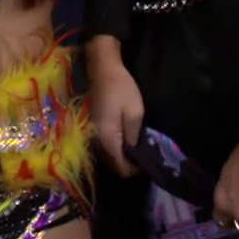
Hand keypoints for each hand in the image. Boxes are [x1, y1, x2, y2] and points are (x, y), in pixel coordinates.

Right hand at [85, 41, 144, 176]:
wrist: (102, 69)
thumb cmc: (121, 90)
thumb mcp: (135, 113)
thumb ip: (134, 137)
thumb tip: (134, 154)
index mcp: (108, 141)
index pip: (120, 168)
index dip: (134, 169)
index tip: (146, 160)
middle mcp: (96, 142)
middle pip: (112, 165)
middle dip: (127, 164)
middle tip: (142, 154)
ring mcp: (92, 135)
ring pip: (107, 157)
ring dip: (120, 157)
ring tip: (135, 147)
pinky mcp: (92, 128)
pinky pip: (103, 147)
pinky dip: (114, 148)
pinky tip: (124, 139)